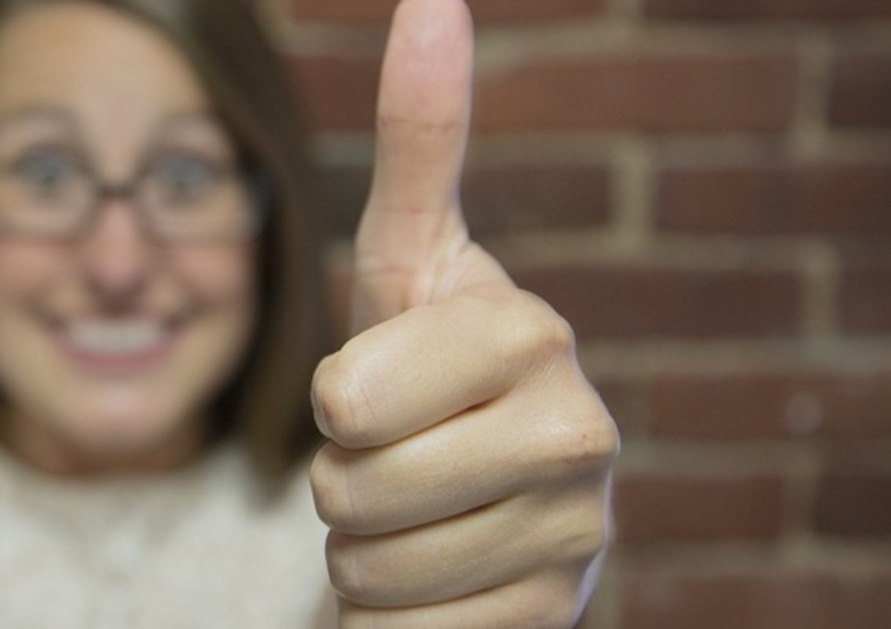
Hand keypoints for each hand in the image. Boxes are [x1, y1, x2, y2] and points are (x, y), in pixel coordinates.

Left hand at [308, 1, 618, 626]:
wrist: (480, 514)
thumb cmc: (423, 380)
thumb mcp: (408, 264)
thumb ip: (420, 143)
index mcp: (527, 330)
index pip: (345, 397)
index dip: (334, 405)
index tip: (382, 390)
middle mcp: (578, 425)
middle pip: (349, 484)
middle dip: (341, 482)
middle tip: (396, 460)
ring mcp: (578, 530)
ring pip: (367, 564)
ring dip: (365, 549)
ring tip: (422, 515)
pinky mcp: (557, 612)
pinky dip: (397, 615)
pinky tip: (447, 579)